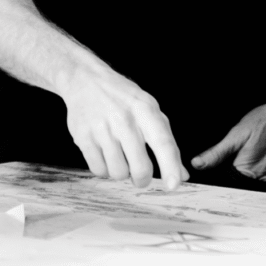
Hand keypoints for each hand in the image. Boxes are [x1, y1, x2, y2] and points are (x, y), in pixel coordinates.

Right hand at [58, 65, 187, 188]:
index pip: (163, 142)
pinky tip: (105, 154)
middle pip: (140, 167)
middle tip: (140, 176)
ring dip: (121, 172)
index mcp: (146, 110)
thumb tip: (182, 174)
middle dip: (142, 179)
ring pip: (118, 173)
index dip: (170, 166)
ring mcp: (102, 129)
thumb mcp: (149, 110)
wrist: (86, 80)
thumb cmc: (123, 98)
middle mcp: (124, 119)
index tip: (173, 185)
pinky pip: (98, 170)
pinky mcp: (83, 137)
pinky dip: (104, 169)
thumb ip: (166, 141)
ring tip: (118, 155)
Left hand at [192, 83, 265, 181]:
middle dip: (237, 170)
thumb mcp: (239, 132)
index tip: (222, 164)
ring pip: (256, 180)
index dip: (222, 171)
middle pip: (242, 182)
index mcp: (247, 170)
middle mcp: (262, 179)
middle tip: (245, 150)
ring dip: (252, 169)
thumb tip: (197, 164)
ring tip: (258, 149)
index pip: (226, 181)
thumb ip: (218, 152)